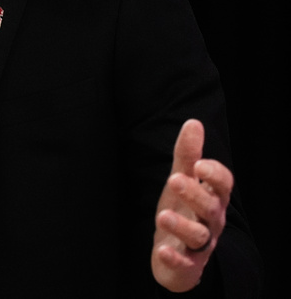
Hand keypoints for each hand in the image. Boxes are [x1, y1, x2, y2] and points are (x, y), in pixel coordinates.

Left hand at [151, 119, 231, 291]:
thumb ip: (187, 155)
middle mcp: (211, 221)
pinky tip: (162, 250)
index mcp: (212, 198)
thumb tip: (193, 122)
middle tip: (174, 180)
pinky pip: (185, 263)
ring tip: (162, 215)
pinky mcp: (188, 264)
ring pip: (199, 236)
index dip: (214, 174)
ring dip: (182, 226)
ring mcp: (201, 244)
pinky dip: (174, 258)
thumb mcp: (182, 180)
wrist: (176, 254)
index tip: (199, 164)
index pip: (223, 185)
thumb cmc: (183, 210)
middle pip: (211, 208)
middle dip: (195, 195)